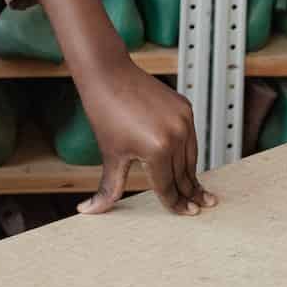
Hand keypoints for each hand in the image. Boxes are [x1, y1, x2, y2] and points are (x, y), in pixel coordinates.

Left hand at [72, 59, 215, 217]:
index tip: (186, 213)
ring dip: (191, 174)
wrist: (108, 73)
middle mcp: (176, 135)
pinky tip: (188, 162)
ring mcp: (183, 120)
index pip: (168, 186)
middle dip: (189, 193)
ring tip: (197, 190)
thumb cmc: (105, 112)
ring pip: (191, 157)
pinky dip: (188, 151)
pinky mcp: (186, 108)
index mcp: (157, 150)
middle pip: (183, 174)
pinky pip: (190, 138)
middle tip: (198, 208)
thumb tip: (88, 210)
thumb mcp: (110, 155)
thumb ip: (108, 188)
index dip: (175, 203)